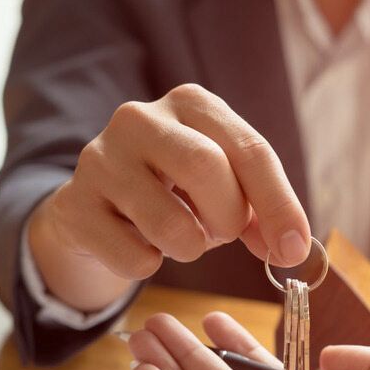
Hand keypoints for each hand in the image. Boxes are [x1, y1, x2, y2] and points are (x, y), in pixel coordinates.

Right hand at [28, 84, 309, 308]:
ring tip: (183, 238)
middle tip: (223, 234)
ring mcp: (100, 158)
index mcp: (192, 104)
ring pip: (169, 222)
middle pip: (207, 168)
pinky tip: (140, 246)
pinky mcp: (75, 205)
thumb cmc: (176, 194)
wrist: (96, 209)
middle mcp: (140, 118)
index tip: (294, 250)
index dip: (279, 205)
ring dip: (191, 247)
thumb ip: (262, 213)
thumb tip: (292, 248)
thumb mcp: (224, 188)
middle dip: (229, 218)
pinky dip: (151, 265)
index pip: (250, 148)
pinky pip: (134, 258)